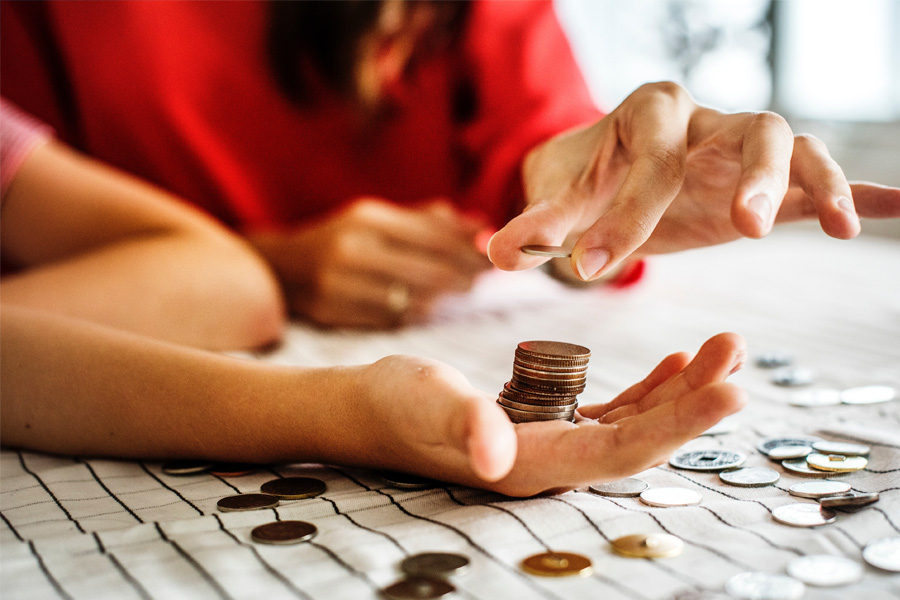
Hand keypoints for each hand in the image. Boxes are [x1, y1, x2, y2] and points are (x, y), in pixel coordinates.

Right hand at [248, 198, 491, 327]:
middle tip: (486, 277)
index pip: (432, 236)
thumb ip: (427, 221)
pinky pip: (391, 319)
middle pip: (428, 270)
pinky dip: (416, 313)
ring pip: (412, 299)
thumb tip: (481, 225)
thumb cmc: (341, 240)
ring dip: (444, 297)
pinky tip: (428, 306)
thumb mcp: (377, 219)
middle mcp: (352, 249)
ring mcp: (340, 284)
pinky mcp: (333, 312)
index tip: (493, 255)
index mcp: (367, 219)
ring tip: (462, 289)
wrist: (280, 268)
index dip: (468, 248)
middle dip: (464, 275)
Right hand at [353, 332, 746, 496]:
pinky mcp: (546, 424)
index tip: (731, 392)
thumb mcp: (427, 403)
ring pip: (635, 423)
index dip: (680, 426)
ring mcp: (553, 445)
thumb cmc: (394, 404)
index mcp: (533, 465)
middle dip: (696, 402)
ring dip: (681, 390)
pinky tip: (674, 365)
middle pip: (643, 439)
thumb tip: (496, 456)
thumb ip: (465, 426)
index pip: (622, 452)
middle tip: (737, 355)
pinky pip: (612, 411)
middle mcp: (553, 464)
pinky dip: (648, 388)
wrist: (370, 408)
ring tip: (721, 350)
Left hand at [488, 82, 899, 280]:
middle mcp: (704, 120)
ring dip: (815, 182)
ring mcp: (739, 147)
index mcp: (649, 115)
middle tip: (743, 228)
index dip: (622, 216)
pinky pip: (820, 176)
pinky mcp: (762, 181)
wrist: (609, 171)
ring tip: (835, 227)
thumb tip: (495, 252)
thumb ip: (535, 226)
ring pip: (795, 146)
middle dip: (751, 175)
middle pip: (749, 129)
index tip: (593, 268)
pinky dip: (857, 190)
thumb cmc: (585, 182)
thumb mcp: (559, 201)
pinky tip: (893, 209)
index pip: (649, 162)